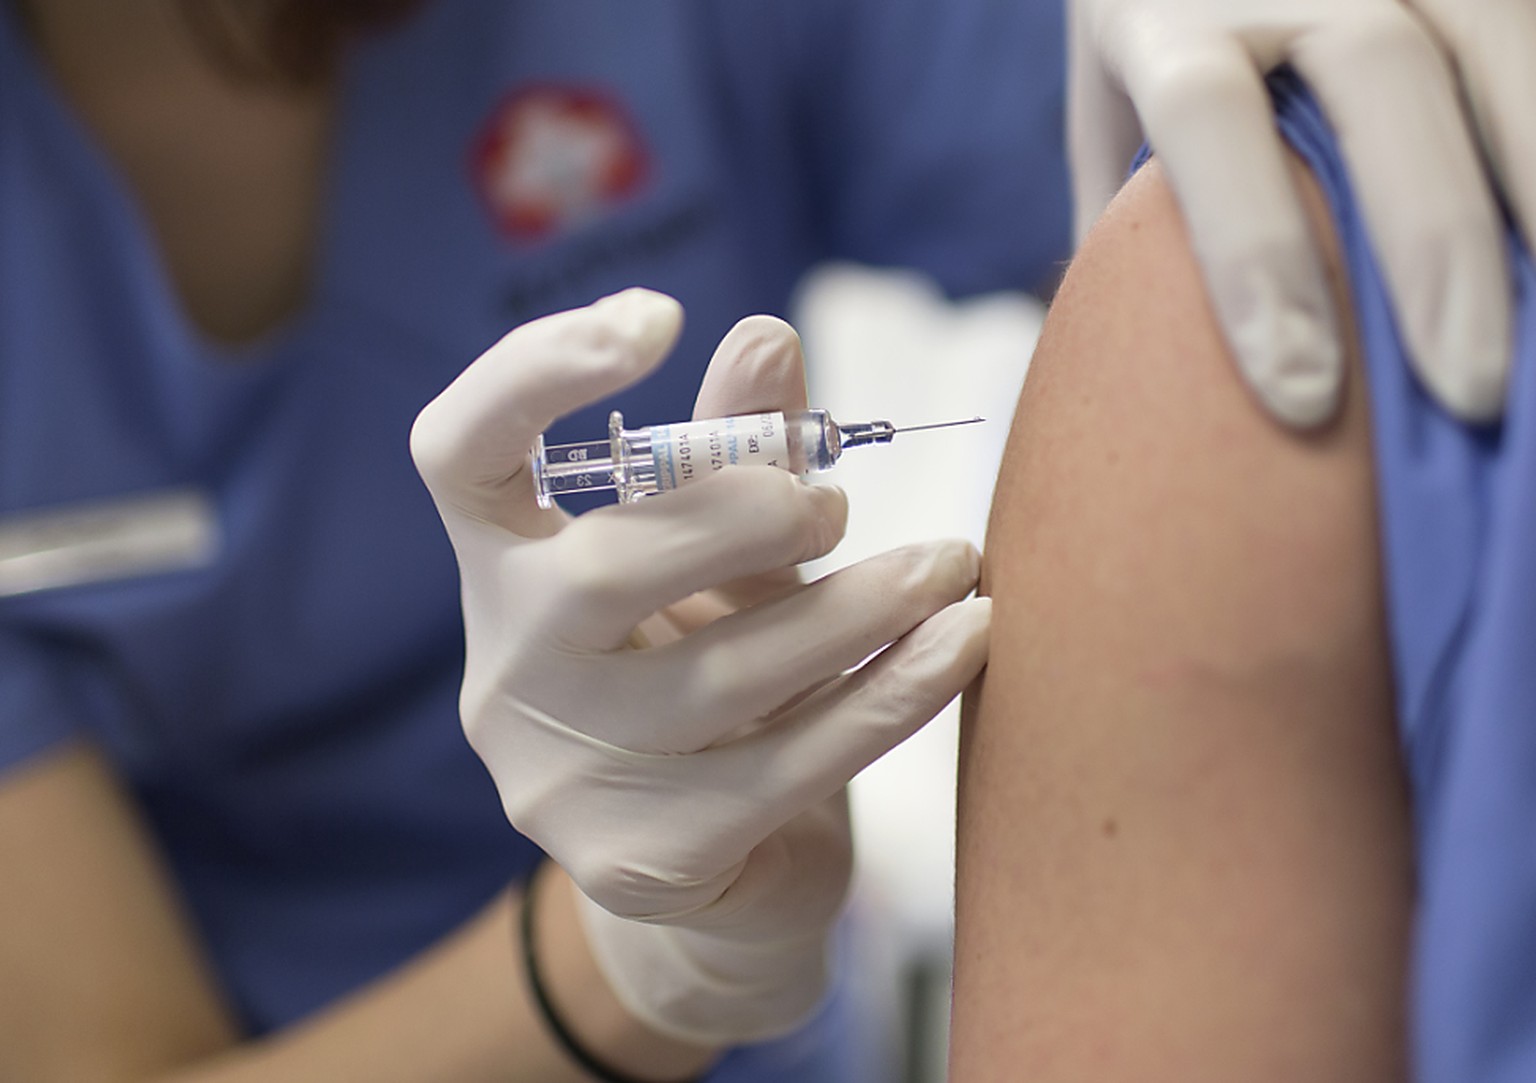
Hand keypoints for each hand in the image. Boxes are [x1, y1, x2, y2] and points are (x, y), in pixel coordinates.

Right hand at [410, 289, 988, 1044]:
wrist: (726, 863)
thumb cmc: (715, 667)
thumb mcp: (724, 557)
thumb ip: (736, 455)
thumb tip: (769, 337)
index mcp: (504, 568)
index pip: (457, 454)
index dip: (532, 373)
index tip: (660, 317)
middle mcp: (508, 672)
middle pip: (599, 569)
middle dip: (741, 515)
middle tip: (834, 505)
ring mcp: (562, 778)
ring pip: (717, 680)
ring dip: (857, 608)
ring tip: (951, 566)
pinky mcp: (643, 861)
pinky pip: (788, 768)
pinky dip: (892, 695)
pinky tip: (966, 641)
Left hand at [1071, 0, 1511, 424]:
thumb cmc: (1157, 41)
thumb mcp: (1113, 117)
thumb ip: (1130, 224)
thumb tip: (1146, 383)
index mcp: (1167, 12)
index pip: (1208, 118)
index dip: (1253, 252)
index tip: (1298, 393)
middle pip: (1381, 74)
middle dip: (1433, 239)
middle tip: (1466, 391)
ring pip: (1496, 36)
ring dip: (1533, 182)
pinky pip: (1533, 38)